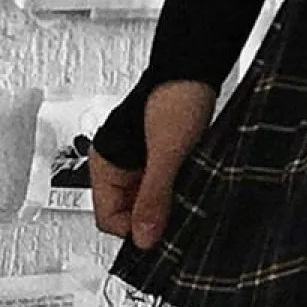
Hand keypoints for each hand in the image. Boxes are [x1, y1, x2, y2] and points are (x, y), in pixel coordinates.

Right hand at [89, 80, 215, 249]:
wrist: (200, 66)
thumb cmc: (177, 95)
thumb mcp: (166, 152)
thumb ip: (154, 196)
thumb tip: (144, 238)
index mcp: (105, 163)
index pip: (108, 218)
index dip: (133, 231)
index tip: (160, 239)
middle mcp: (121, 164)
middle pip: (130, 212)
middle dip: (153, 220)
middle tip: (178, 224)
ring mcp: (144, 159)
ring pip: (151, 200)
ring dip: (169, 205)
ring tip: (189, 205)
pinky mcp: (166, 154)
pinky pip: (167, 185)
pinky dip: (180, 192)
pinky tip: (195, 191)